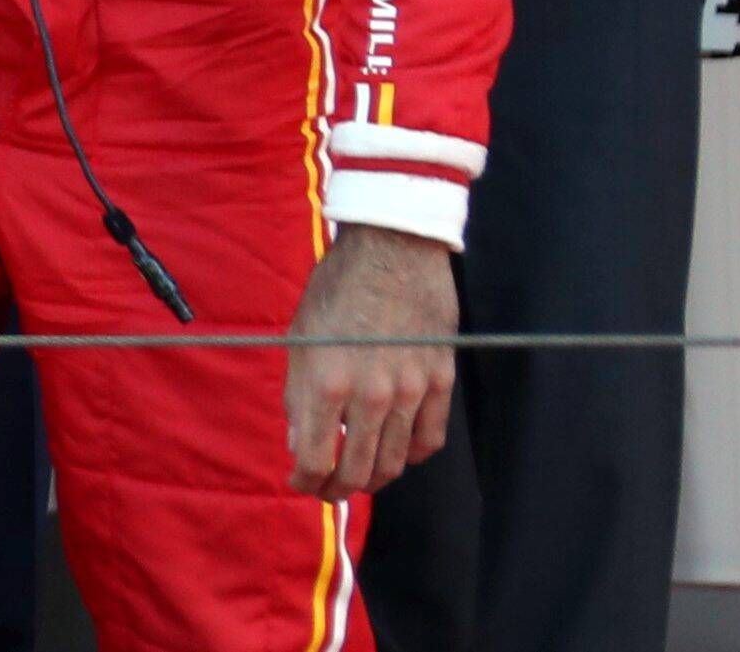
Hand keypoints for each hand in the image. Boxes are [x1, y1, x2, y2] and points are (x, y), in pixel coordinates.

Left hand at [284, 224, 457, 496]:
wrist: (392, 249)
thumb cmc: (336, 287)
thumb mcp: (299, 336)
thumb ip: (298, 394)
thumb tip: (299, 445)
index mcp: (326, 382)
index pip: (315, 458)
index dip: (305, 481)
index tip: (299, 482)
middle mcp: (370, 395)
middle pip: (358, 470)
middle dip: (338, 489)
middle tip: (328, 490)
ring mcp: (411, 391)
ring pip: (396, 462)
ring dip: (374, 478)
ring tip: (359, 477)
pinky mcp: (441, 382)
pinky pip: (430, 439)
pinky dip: (412, 455)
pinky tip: (398, 453)